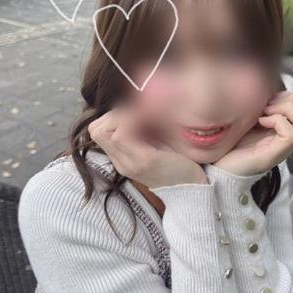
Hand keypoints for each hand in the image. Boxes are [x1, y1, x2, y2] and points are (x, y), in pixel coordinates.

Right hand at [88, 104, 207, 187]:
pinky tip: (150, 119)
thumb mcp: (156, 144)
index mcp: (122, 159)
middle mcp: (122, 163)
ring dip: (123, 116)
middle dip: (115, 114)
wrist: (196, 189)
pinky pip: (122, 135)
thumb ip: (143, 130)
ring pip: (104, 131)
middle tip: (138, 114)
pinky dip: (133, 121)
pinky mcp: (145, 161)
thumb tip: (137, 103)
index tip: (134, 113)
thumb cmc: (179, 164)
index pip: (97, 130)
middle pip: (96, 129)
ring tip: (144, 116)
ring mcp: (131, 163)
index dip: (112, 116)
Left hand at [212, 90, 292, 175]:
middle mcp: (288, 141)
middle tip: (268, 107)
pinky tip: (260, 122)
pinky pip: (291, 134)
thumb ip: (263, 106)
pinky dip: (277, 121)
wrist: (216, 166)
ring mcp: (283, 149)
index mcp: (284, 131)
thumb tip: (270, 88)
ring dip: (287, 111)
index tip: (269, 101)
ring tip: (265, 114)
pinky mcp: (273, 156)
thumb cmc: (229, 142)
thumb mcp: (249, 117)